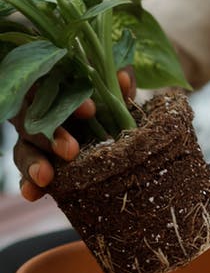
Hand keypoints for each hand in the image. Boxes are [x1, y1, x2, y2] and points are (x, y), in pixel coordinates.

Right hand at [13, 69, 135, 201]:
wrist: (104, 122)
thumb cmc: (101, 97)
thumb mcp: (109, 89)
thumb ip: (114, 84)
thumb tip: (122, 78)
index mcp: (51, 87)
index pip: (52, 87)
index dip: (67, 100)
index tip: (90, 110)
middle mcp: (35, 112)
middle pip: (32, 120)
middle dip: (50, 136)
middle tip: (71, 151)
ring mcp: (32, 139)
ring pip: (23, 148)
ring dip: (33, 163)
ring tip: (45, 177)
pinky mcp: (35, 163)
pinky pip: (25, 174)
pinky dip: (28, 184)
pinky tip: (33, 193)